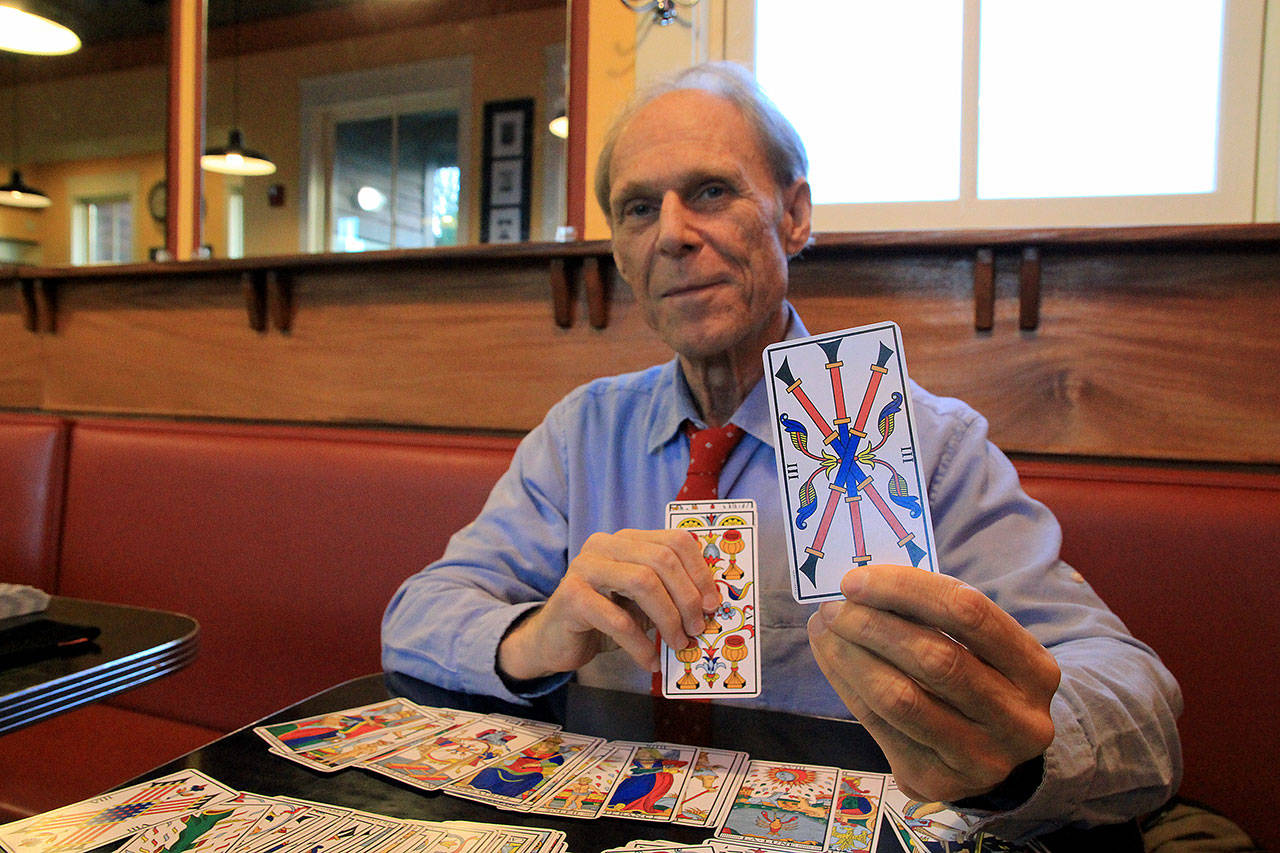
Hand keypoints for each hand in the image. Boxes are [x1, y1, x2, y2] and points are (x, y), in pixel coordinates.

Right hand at [498, 529, 719, 680]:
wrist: (553, 641)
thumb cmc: (604, 619)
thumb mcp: (641, 602)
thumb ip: (668, 593)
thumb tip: (709, 605)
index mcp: (626, 540)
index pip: (674, 540)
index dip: (699, 571)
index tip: (712, 603)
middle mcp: (603, 545)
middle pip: (661, 560)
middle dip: (686, 597)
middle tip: (697, 628)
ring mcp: (584, 568)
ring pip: (642, 582)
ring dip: (668, 619)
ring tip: (679, 644)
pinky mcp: (571, 598)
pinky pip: (618, 620)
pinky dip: (641, 644)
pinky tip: (651, 661)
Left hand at [807, 564, 1059, 803]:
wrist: (996, 752)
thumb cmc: (979, 676)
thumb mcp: (979, 645)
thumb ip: (933, 614)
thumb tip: (862, 585)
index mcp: (1036, 670)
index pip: (969, 612)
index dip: (907, 590)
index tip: (857, 579)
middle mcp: (1019, 720)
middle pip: (934, 658)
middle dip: (873, 626)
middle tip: (834, 608)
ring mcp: (981, 759)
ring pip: (902, 699)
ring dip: (852, 657)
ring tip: (825, 629)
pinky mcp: (938, 782)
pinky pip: (880, 728)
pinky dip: (847, 686)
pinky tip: (832, 659)